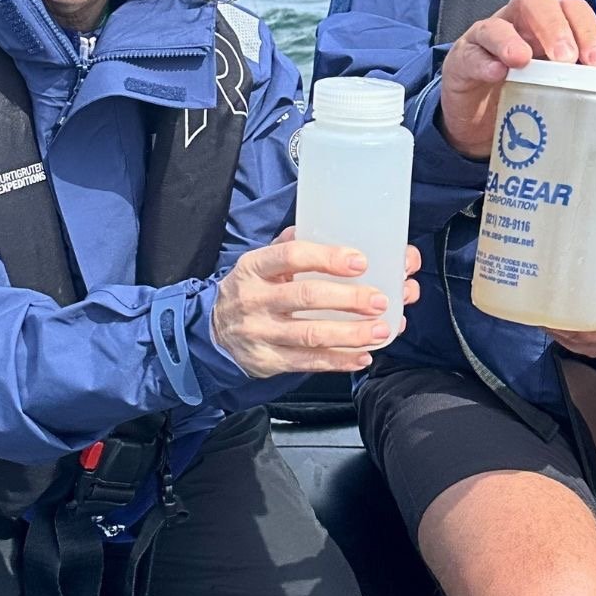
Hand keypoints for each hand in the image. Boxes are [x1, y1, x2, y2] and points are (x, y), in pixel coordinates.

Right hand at [212, 229, 421, 378]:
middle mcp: (254, 299)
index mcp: (254, 267)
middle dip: (349, 299)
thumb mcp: (260, 264)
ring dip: (352, 333)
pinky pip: (308, 362)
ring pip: (311, 334)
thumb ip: (291, 247)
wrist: (213, 332)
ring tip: (382, 330)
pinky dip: (339, 360)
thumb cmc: (250, 291)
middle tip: (380, 300)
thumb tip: (337, 233)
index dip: (327, 258)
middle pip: (306, 297)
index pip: (291, 256)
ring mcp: (260, 333)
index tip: (360, 261)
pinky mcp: (267, 361)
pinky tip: (363, 356)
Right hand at [439, 0, 595, 158]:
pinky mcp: (461, 62)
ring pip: (497, 23)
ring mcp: (485, 41)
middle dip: (553, 26)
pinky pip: (470, 54)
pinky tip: (495, 74)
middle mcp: (516, 24)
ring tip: (523, 61)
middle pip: (534, 0)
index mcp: (547, 29)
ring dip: (512, 40)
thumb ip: (584, 88)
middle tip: (567, 58)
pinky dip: (483, 62)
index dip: (588, 29)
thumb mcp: (556, 92)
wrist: (479, 125)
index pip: (571, 10)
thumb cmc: (524, 101)